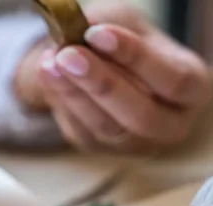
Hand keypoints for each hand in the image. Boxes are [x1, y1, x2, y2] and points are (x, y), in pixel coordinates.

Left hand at [16, 3, 211, 153]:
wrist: (94, 63)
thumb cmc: (120, 42)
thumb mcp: (122, 24)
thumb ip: (108, 28)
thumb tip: (80, 37)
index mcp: (192, 88)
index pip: (174, 80)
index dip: (136, 58)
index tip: (97, 34)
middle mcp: (170, 123)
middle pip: (141, 115)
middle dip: (102, 83)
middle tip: (68, 55)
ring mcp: (134, 143)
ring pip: (105, 127)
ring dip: (73, 94)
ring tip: (50, 63)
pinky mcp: (99, 148)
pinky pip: (79, 131)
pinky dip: (61, 102)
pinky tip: (48, 75)